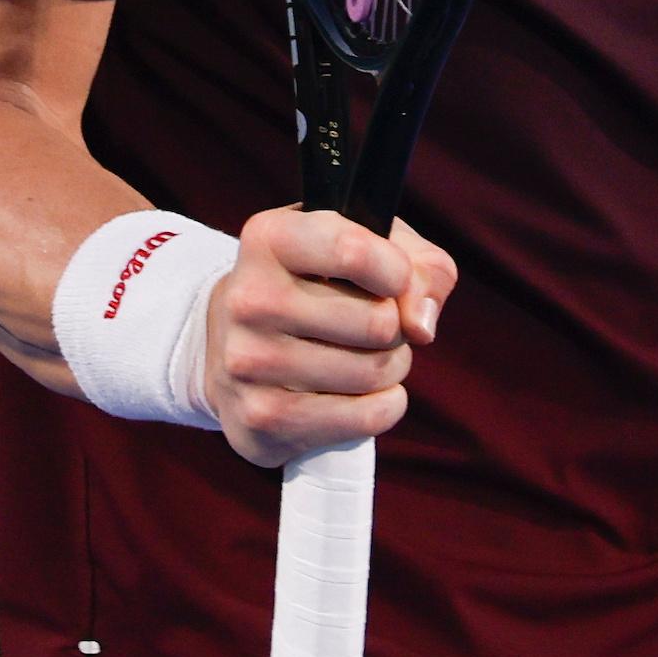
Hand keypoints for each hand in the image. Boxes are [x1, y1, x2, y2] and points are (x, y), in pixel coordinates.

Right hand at [207, 206, 457, 469]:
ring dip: (390, 367)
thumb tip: (421, 325)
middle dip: (395, 328)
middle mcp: (250, 298)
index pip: (354, 252)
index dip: (398, 272)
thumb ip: (420, 268)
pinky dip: (384, 406)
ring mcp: (249, 362)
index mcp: (270, 238)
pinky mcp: (261, 417)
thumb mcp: (371, 248)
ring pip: (374, 372)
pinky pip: (365, 417)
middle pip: (378, 323)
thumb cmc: (320, 285)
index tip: (395, 280)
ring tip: (365, 356)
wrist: (236, 346)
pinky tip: (363, 394)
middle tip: (376, 325)